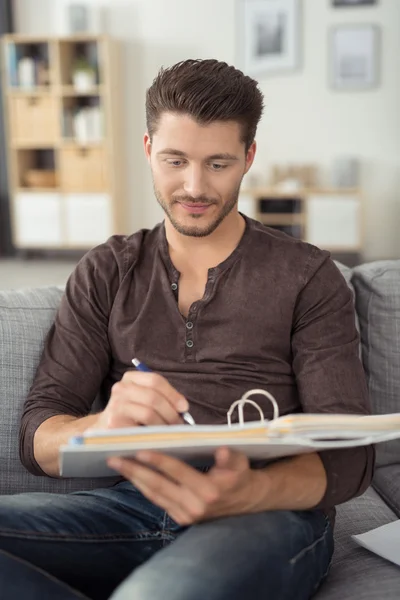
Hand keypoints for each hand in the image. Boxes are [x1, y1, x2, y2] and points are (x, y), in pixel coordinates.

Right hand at [89, 371, 188, 430]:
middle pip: (154, 397)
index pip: (155, 380)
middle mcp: (121, 388)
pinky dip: (153, 435)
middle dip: (170, 413)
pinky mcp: (114, 423)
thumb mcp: (141, 398)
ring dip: (163, 425)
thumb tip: (183, 408)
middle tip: (178, 424)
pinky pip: (140, 429)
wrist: (101, 429)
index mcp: (130, 378)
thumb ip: (160, 397)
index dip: (173, 394)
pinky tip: (157, 438)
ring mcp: (116, 405)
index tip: (184, 407)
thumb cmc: (129, 414)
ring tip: (169, 432)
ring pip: (148, 413)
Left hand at [108, 447, 269, 524]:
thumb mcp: (240, 462)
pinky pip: (158, 501)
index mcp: (209, 491)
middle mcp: (195, 506)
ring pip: (154, 495)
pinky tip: (132, 475)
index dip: (158, 461)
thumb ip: (230, 457)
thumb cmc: (240, 475)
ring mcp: (187, 515)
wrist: (247, 501)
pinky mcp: (182, 519)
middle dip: (135, 471)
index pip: (178, 472)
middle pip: (158, 486)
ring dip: (134, 479)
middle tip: (113, 457)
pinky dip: (143, 487)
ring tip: (117, 464)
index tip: (139, 450)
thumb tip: (221, 451)